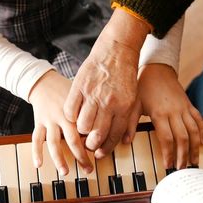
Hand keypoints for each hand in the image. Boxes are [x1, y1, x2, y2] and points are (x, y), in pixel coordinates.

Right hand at [29, 70, 92, 175]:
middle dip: (81, 156)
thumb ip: (94, 111)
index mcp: (77, 111)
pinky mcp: (39, 122)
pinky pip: (36, 138)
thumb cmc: (68, 91)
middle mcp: (63, 116)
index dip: (93, 144)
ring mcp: (49, 120)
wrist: (45, 82)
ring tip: (65, 171)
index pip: (87, 131)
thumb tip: (109, 128)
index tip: (100, 154)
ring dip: (59, 158)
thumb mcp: (84, 97)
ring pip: (53, 142)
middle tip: (88, 169)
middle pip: (73, 140)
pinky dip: (36, 152)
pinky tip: (39, 164)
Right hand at [64, 9, 149, 158]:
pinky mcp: (79, 86)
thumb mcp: (133, 97)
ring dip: (80, 131)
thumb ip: (128, 119)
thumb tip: (124, 141)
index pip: (113, 136)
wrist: (117, 48)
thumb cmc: (125, 74)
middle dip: (91, 145)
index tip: (99, 153)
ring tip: (81, 128)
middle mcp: (109, 103)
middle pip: (96, 135)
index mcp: (124, 107)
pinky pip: (70, 110)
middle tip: (88, 144)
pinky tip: (74, 114)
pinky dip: (70, 115)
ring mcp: (93, 94)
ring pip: (82, 126)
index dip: (105, 148)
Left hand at [125, 64, 202, 168]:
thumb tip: (125, 141)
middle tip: (181, 168)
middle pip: (182, 138)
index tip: (167, 165)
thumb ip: (129, 123)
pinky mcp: (189, 104)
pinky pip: (199, 120)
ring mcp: (184, 108)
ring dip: (195, 147)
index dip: (169, 153)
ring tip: (194, 161)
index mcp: (160, 113)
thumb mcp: (133, 104)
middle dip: (183, 155)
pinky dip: (202, 132)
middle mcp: (174, 112)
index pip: (167, 138)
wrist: (157, 69)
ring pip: (194, 131)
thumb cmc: (143, 86)